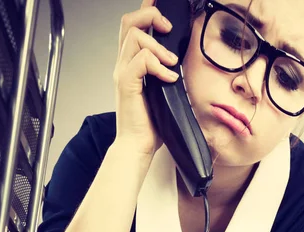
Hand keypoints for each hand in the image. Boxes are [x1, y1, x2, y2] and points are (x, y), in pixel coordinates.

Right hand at [113, 0, 178, 154]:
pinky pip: (141, 60)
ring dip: (159, 46)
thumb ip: (168, 73)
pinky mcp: (126, 83)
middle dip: (151, 16)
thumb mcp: (164, 92)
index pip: (133, 27)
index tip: (159, 2)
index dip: (146, 9)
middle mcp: (123, 64)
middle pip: (128, 22)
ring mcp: (123, 72)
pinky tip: (169, 79)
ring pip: (135, 36)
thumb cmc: (151, 123)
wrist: (137, 145)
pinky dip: (159, 66)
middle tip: (168, 29)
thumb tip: (181, 61)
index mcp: (131, 63)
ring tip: (171, 65)